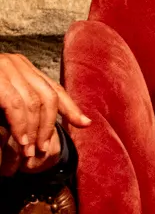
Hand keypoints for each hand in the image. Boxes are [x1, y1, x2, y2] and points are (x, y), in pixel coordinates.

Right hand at [0, 54, 87, 172]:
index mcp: (22, 66)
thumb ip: (33, 108)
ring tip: (31, 151)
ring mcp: (2, 67)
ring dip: (34, 130)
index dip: (70, 107)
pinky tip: (20, 141)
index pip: (53, 88)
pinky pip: (14, 105)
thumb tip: (86, 122)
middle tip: (42, 150)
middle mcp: (14, 63)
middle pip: (47, 96)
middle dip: (48, 126)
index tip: (83, 124)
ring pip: (33, 102)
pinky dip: (20, 125)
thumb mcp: (9, 102)